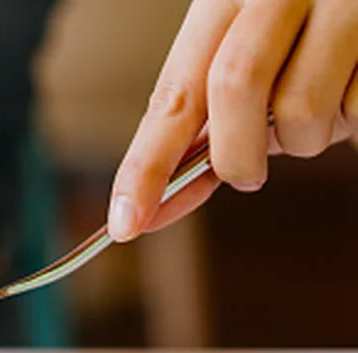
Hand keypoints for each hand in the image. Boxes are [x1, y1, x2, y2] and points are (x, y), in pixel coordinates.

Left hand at [108, 0, 357, 241]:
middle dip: (234, 154)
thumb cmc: (303, 27)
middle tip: (246, 174)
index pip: (172, 94)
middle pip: (233, 88)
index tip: (127, 220)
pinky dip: (350, 120)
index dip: (146, 165)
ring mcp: (338, 6)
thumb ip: (209, 112)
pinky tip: (351, 90)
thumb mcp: (244, 50)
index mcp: (224, 0)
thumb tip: (165, 194)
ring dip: (301, 140)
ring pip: (301, 111)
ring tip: (318, 108)